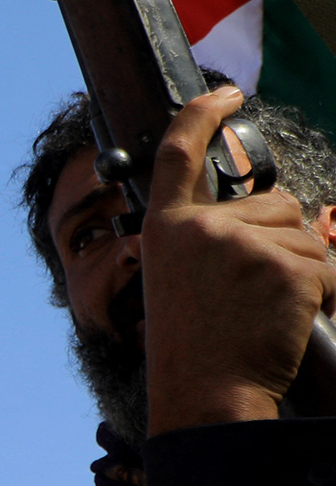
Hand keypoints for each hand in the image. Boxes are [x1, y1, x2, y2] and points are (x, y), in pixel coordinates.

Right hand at [143, 87, 335, 430]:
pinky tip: (289, 320)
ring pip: (304, 234)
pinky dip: (321, 295)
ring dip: (302, 270)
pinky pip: (324, 267)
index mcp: (166, 228)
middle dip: (282, 240)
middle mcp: (199, 228)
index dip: (201, 116)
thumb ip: (210, 239)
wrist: (206, 391)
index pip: (178, 153)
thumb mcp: (181, 280)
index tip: (224, 94)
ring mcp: (242, 245)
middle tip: (256, 292)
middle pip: (273, 203)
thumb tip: (273, 210)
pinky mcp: (283, 267)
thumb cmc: (196, 346)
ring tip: (268, 310)